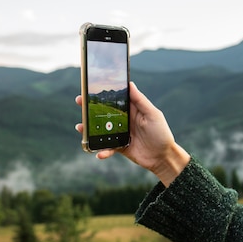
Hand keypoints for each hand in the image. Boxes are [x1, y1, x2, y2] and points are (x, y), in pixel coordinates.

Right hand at [75, 82, 189, 185]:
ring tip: (80, 128)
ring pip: (101, 130)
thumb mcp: (153, 114)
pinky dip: (102, 150)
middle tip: (79, 102)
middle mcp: (124, 121)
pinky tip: (99, 153)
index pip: (115, 99)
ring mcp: (120, 134)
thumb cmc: (161, 133)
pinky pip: (107, 148)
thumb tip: (130, 84)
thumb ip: (140, 101)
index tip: (90, 88)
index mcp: (132, 110)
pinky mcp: (120, 147)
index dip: (103, 94)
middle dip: (90, 108)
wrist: (163, 157)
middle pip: (104, 113)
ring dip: (89, 129)